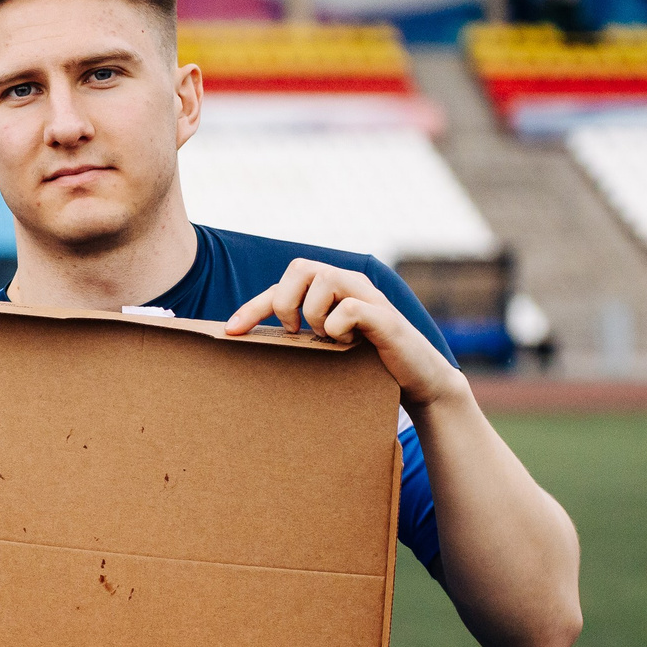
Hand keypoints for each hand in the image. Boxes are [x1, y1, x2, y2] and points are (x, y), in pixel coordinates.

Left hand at [221, 258, 464, 411]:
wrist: (416, 379)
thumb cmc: (366, 363)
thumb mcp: (326, 346)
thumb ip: (300, 336)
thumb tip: (251, 344)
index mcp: (331, 290)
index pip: (283, 284)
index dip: (253, 306)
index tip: (230, 331)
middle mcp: (349, 285)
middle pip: (300, 267)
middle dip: (285, 302)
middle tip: (294, 333)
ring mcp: (369, 298)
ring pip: (325, 280)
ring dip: (313, 313)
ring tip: (324, 338)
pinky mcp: (386, 317)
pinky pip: (350, 308)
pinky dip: (338, 326)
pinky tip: (346, 342)